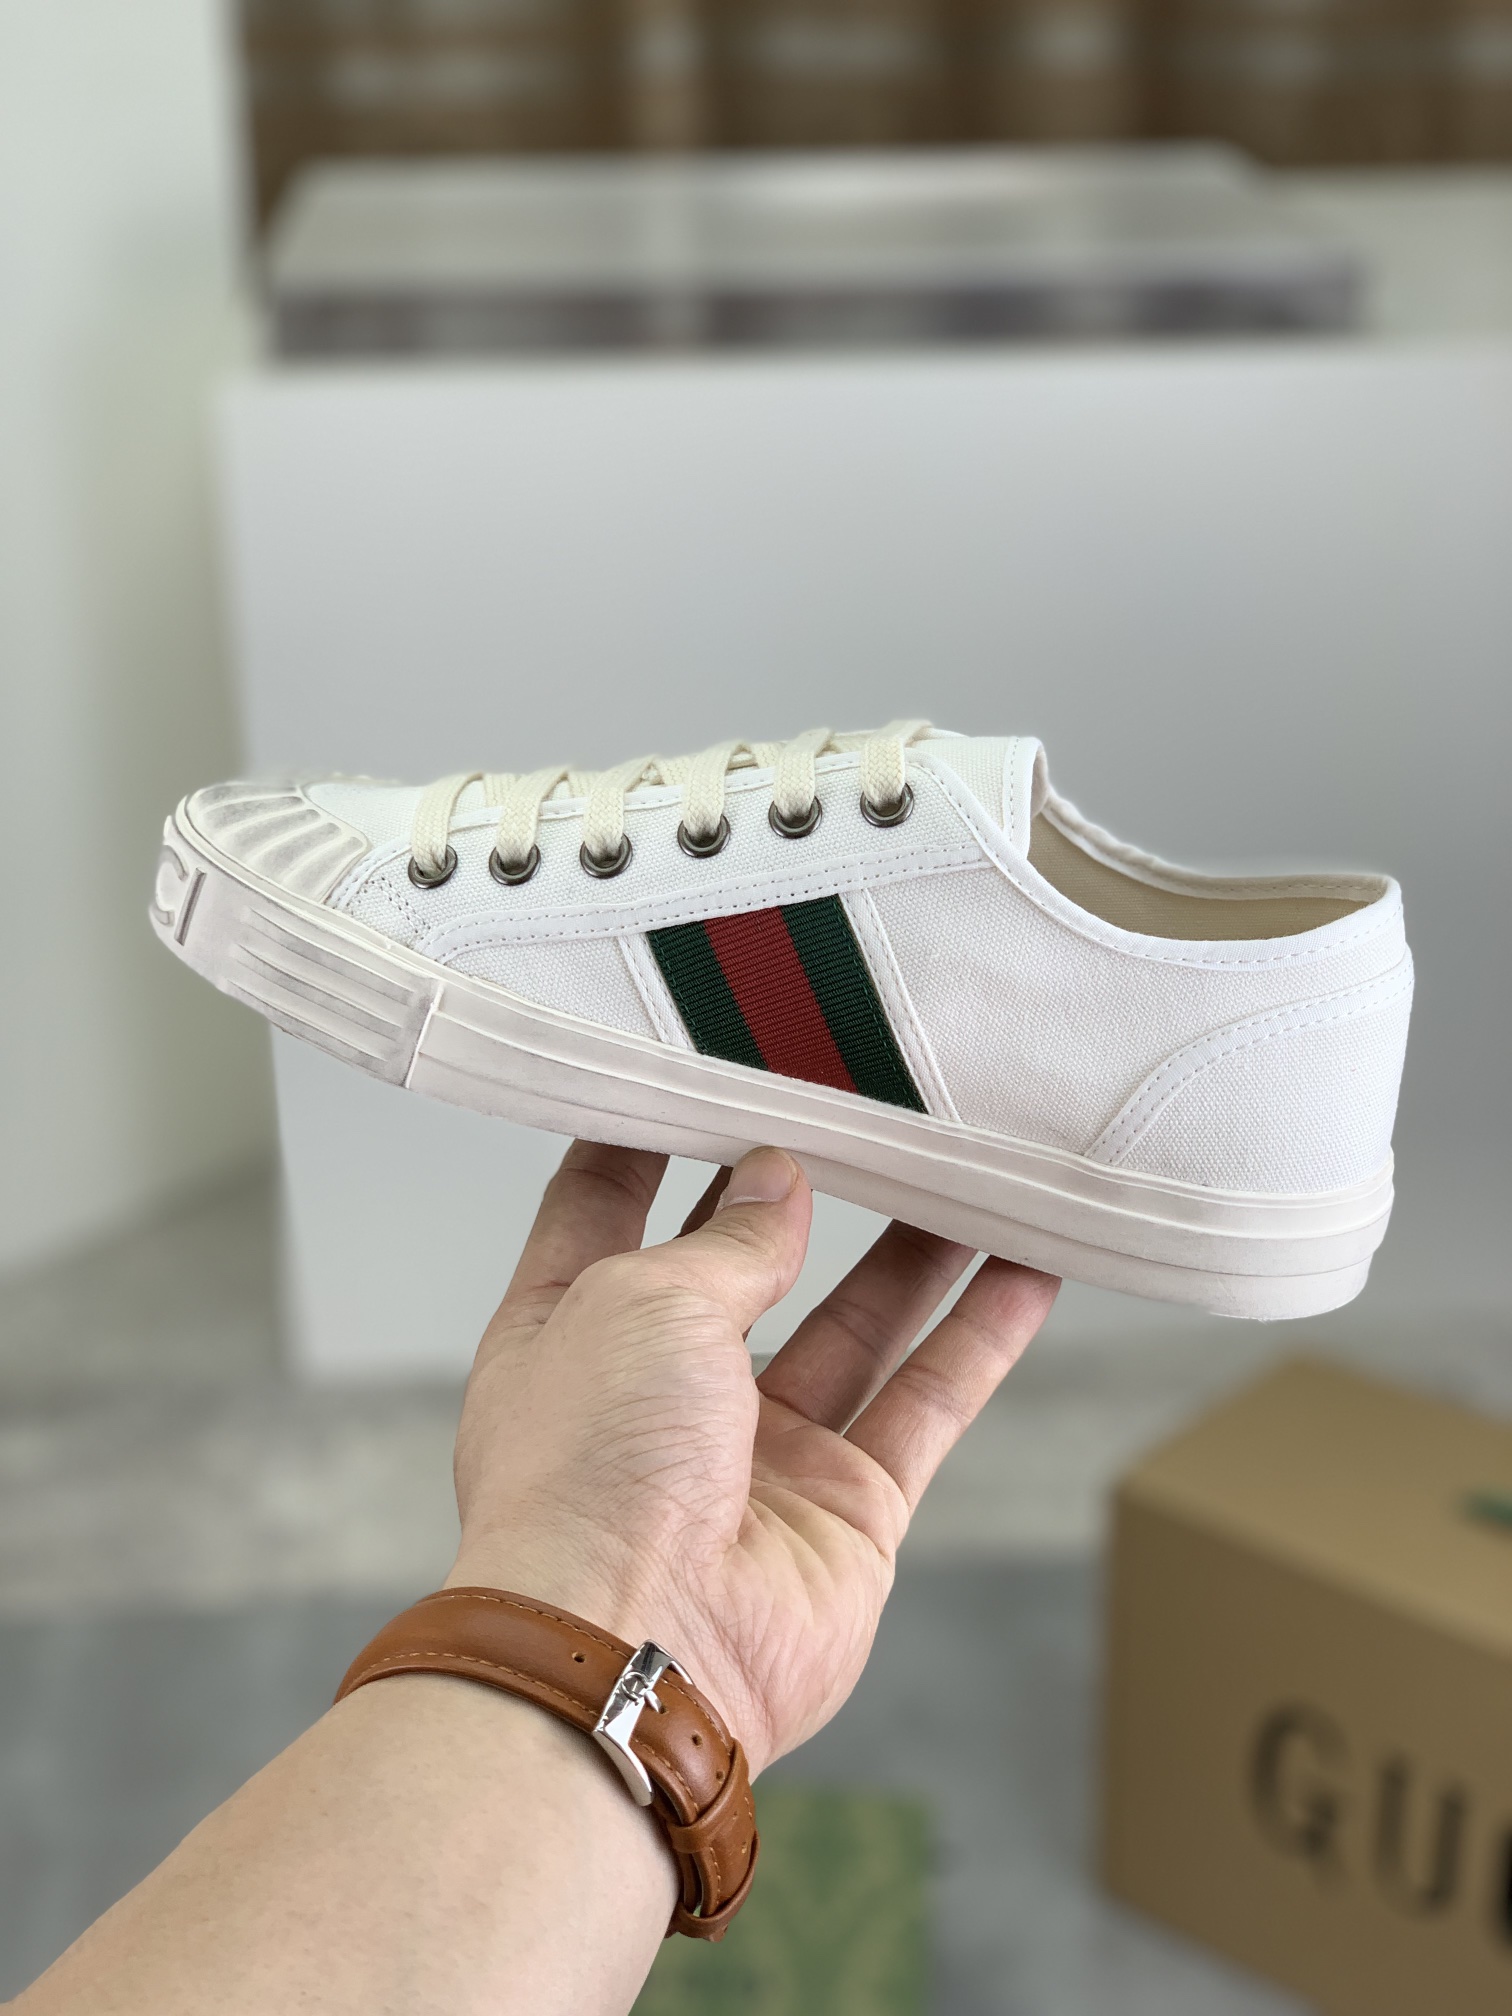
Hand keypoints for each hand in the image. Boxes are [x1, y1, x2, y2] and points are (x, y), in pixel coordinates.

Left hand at [449, 1142, 1056, 1774]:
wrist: (636, 1654)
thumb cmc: (591, 1473)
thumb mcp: (644, 1302)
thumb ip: (729, 1240)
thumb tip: (780, 1181)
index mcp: (572, 1334)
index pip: (604, 1207)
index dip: (652, 1137)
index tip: (701, 1066)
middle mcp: (662, 1393)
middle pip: (746, 1263)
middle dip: (803, 1188)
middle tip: (864, 1109)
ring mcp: (758, 1457)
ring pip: (857, 1326)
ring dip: (917, 1250)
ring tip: (973, 1166)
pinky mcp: (847, 1510)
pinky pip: (927, 1403)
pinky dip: (980, 1337)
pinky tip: (1029, 1269)